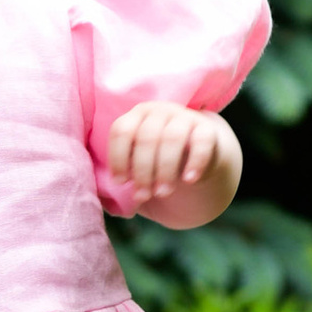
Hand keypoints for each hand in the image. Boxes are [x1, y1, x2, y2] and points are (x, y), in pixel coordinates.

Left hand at [107, 102, 240, 224]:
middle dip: (143, 170)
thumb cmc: (156, 160)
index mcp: (137, 115)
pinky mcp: (207, 129)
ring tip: (162, 192)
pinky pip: (202, 142)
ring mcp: (185, 117)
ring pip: (173, 138)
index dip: (118, 158)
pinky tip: (189, 180)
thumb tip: (104, 201)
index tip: (121, 183)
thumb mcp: (138, 163)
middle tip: (143, 195)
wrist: (196, 152)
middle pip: (147, 137)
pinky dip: (195, 162)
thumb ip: (122, 175)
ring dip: (165, 169)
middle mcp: (160, 111)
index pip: (122, 130)